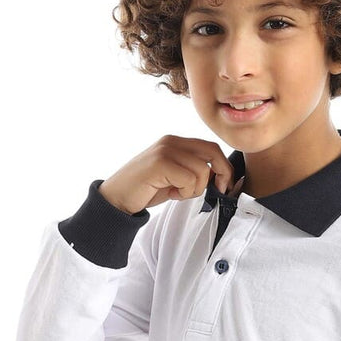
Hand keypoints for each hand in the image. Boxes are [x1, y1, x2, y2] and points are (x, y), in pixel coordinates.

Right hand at [98, 135, 234, 213]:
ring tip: (178, 192)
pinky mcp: (160, 163)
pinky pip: (189, 179)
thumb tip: (220, 176)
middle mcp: (171, 142)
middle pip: (212, 152)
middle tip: (216, 190)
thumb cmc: (146, 190)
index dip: (223, 167)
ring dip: (194, 189)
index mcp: (176, 142)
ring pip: (201, 170)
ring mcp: (165, 150)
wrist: (117, 198)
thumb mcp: (176, 178)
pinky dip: (184, 192)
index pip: (211, 147)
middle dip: (221, 174)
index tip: (223, 185)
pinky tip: (171, 194)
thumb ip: (194, 171)